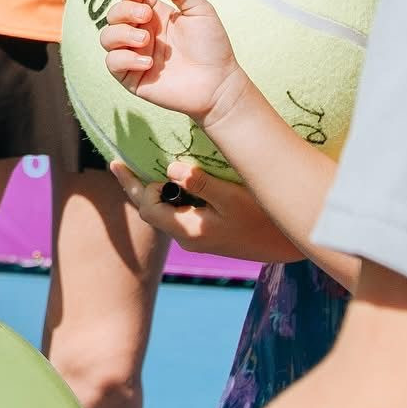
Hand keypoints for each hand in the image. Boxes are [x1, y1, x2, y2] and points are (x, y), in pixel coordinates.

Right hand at [100, 0, 245, 126]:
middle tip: (146, 17)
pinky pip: (112, 63)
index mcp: (154, 16)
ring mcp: (135, 55)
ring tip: (146, 40)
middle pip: (113, 15)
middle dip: (124, 11)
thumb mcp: (200, 10)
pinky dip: (125, 58)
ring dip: (121, 34)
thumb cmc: (212, 46)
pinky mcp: (133, 78)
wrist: (218, 83)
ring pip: (106, 37)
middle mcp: (140, 33)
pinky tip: (148, 62)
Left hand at [110, 159, 301, 261]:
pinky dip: (170, 196)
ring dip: (153, 191)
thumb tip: (171, 169)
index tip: (114, 162)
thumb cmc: (264, 218)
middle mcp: (189, 237)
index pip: (147, 206)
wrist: (292, 245)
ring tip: (139, 169)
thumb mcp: (234, 198)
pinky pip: (180, 213)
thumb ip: (202, 183)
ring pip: (165, 212)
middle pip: (152, 210)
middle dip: (136, 186)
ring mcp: (200, 237)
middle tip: (118, 164)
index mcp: (189, 229)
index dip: (131, 183)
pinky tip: (171, 181)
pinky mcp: (210, 234)